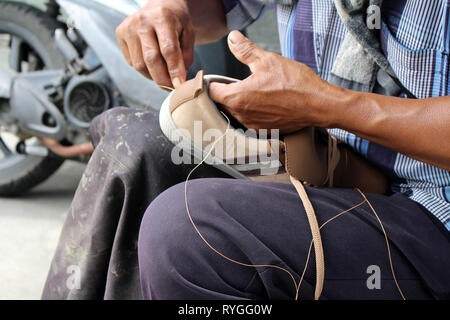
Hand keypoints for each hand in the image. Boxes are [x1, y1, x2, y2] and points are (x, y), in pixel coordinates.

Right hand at [115, 0, 194, 87]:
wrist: (159, 5)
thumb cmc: (176, 21)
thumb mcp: (188, 34)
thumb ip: (185, 56)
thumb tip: (178, 80)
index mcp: (162, 17)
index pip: (168, 49)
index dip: (174, 70)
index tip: (179, 84)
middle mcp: (142, 21)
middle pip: (151, 60)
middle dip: (162, 79)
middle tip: (171, 87)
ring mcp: (128, 27)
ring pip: (139, 65)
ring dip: (153, 75)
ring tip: (163, 72)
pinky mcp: (120, 34)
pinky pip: (132, 62)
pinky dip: (144, 68)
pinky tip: (151, 60)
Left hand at [209, 31, 344, 133]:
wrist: (319, 105)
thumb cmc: (296, 84)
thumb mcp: (267, 60)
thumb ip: (245, 50)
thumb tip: (233, 39)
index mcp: (237, 98)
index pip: (211, 92)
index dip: (212, 83)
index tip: (215, 79)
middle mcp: (241, 115)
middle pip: (222, 104)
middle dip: (226, 93)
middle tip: (237, 82)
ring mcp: (252, 125)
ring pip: (236, 113)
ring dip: (240, 103)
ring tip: (254, 92)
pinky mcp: (263, 131)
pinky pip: (250, 121)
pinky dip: (253, 112)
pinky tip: (265, 103)